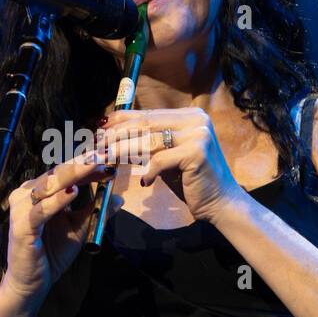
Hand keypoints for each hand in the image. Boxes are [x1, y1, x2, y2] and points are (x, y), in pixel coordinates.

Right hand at [2, 150, 119, 307]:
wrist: (33, 283)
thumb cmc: (52, 254)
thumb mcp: (80, 228)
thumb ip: (95, 211)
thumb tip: (119, 197)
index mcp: (39, 193)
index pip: (65, 173)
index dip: (87, 165)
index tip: (110, 160)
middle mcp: (27, 195)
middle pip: (57, 174)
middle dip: (83, 164)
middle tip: (105, 156)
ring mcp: (22, 209)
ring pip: (49, 186)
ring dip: (73, 174)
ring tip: (94, 166)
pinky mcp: (21, 226)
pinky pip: (41, 210)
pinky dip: (57, 200)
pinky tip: (74, 191)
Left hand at [102, 107, 241, 224]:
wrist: (221, 203)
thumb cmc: (191, 180)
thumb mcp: (168, 156)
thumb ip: (149, 142)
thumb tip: (114, 133)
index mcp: (189, 116)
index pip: (147, 114)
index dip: (121, 120)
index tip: (100, 129)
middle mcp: (195, 119)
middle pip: (145, 125)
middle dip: (116, 135)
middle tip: (96, 145)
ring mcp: (198, 134)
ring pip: (148, 141)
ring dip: (122, 151)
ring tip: (105, 159)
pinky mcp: (197, 152)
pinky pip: (161, 160)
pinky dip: (149, 172)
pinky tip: (145, 182)